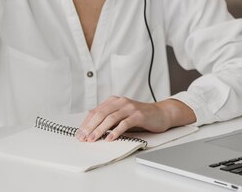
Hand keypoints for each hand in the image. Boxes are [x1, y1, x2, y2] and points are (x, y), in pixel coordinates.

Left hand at [76, 96, 195, 141]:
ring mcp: (130, 107)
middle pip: (101, 114)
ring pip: (110, 118)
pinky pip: (124, 123)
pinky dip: (116, 132)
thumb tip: (91, 129)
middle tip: (83, 138)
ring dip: (100, 130)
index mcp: (114, 101)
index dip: (86, 123)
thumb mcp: (122, 115)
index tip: (79, 134)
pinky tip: (110, 139)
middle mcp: (121, 102)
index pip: (95, 111)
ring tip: (93, 139)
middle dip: (90, 127)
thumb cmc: (140, 116)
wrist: (161, 113)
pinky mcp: (138, 115)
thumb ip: (109, 119)